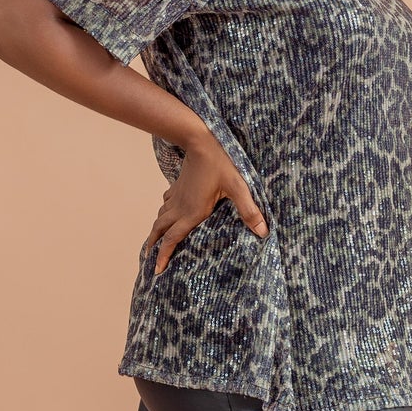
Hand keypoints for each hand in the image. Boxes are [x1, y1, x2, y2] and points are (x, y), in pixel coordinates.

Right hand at [143, 134, 267, 275]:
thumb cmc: (221, 163)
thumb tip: (262, 232)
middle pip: (160, 231)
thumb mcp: (238, 187)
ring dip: (155, 232)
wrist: (201, 139)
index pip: (173, 239)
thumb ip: (249, 210)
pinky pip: (165, 204)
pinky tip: (165, 213)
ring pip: (160, 218)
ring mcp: (177, 196)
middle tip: (149, 261)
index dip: (164, 256)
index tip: (157, 270)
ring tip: (153, 242)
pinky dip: (162, 214)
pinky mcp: (178, 186)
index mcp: (192, 213)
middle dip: (154, 247)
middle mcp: (180, 207)